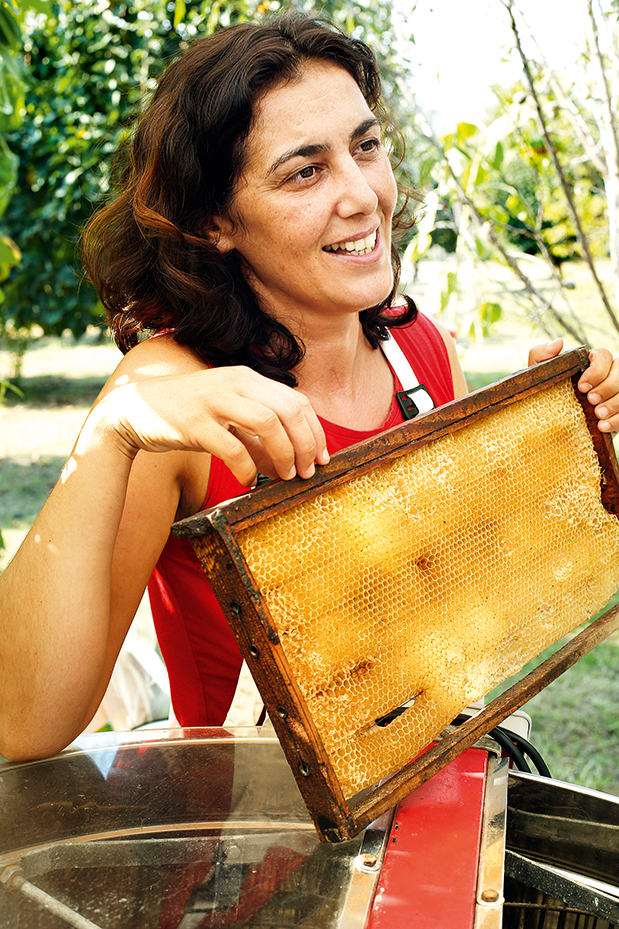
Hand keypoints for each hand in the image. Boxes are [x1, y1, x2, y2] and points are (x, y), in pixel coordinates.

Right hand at [95, 365, 329, 484]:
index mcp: (247, 378)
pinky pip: (233, 448)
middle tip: (307, 472)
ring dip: (284, 454)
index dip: (316, 432)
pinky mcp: (194, 423)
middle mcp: (234, 383)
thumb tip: (287, 461)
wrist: (133, 410)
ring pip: (268, 424)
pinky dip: (248, 469)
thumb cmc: (186, 415)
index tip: (322, 458)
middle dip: (306, 445)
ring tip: (284, 476)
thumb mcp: (227, 414)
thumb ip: (256, 434)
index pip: (297, 401)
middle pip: (289, 411)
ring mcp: (214, 400)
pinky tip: (249, 481)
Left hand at [528, 338, 618, 433]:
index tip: (582, 386)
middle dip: (608, 386)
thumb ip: (540, 354)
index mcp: (589, 363)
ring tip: (598, 414)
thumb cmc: (542, 394)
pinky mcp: (616, 412)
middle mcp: (606, 376)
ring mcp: (614, 393)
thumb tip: (558, 342)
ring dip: (615, 403)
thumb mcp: (536, 375)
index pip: (604, 356)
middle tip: (591, 400)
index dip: (597, 370)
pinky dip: (617, 419)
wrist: (543, 424)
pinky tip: (603, 426)